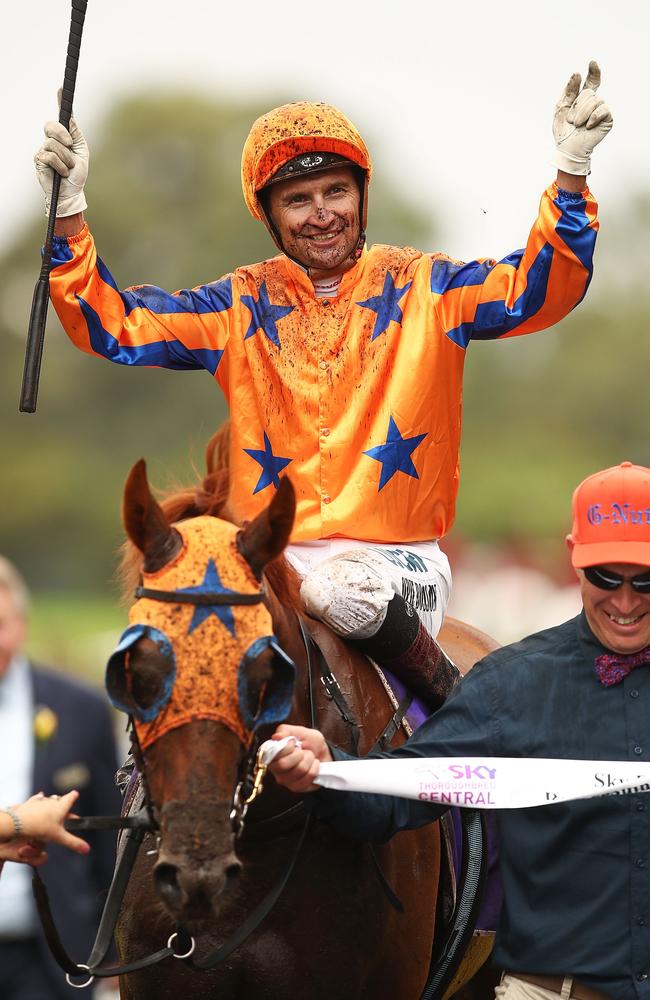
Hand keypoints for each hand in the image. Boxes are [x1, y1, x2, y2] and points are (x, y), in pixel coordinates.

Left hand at [0, 791, 89, 864]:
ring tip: (54, 800)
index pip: (70, 799)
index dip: (73, 797)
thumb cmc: (40, 829)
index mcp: (61, 808)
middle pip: (60, 799)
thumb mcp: (58, 838)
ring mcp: (40, 802)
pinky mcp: (30, 803)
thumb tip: (87, 849)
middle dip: (63, 801)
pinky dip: (39, 798)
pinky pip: (36, 799)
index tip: (76, 794)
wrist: (19, 823)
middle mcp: (52, 802)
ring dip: (52, 801)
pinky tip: (40, 796)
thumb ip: (73, 843)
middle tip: (65, 804)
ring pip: (49, 799)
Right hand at [34, 99, 88, 216]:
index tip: (61, 88)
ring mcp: (43, 149)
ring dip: (66, 159)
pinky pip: (50, 157)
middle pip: (52, 126)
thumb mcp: (81, 151)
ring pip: (54, 145)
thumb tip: (70, 118)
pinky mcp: (39, 160)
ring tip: (68, 168)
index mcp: (63, 137)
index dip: (60, 102)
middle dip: (63, 135)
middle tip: (70, 145)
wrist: (72, 191)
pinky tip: (62, 173)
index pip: (60, 118)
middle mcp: (51, 140)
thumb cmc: (77, 173)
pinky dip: (60, 166)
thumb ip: (76, 134)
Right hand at [268, 725, 332, 792]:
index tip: (294, 742)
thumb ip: (285, 731)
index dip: (286, 747)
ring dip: (309, 759)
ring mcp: (286, 780)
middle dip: (299, 754)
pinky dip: (315, 768)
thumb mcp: (299, 731)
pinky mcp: (297, 787)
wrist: (322, 753)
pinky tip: (313, 765)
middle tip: (302, 751)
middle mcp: (276, 769)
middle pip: (283, 764)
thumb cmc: (309, 742)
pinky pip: (308, 777)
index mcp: (273, 754)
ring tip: (309, 757)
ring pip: (299, 770)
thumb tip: (276, 736)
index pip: (273, 754)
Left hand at [553, 60, 612, 174]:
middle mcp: (594, 102)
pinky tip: (587, 126)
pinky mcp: (607, 119)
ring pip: (594, 100)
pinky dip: (593, 117)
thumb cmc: (563, 130)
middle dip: (577, 106)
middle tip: (571, 120)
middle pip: (588, 92)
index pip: (592, 82)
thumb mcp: (561, 108)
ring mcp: (601, 110)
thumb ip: (569, 91)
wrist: (568, 148)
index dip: (593, 72)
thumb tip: (577, 73)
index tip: (592, 63)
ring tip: (577, 124)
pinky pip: (602, 110)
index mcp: (583, 99)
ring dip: (582, 113)